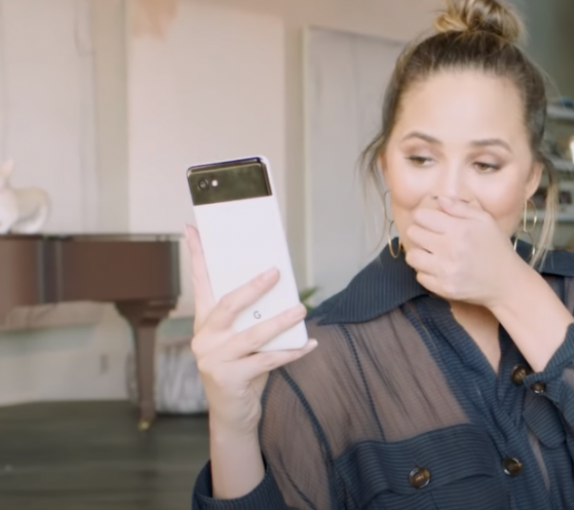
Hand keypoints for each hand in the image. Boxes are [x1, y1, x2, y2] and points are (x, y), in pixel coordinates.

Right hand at [186, 225, 316, 435]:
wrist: (232, 415)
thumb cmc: (241, 369)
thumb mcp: (241, 340)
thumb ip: (250, 319)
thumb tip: (279, 289)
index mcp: (205, 323)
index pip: (199, 283)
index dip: (196, 256)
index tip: (191, 228)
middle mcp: (204, 338)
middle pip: (227, 305)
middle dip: (252, 287)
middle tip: (275, 272)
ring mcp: (214, 359)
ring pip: (252, 334)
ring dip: (280, 321)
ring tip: (301, 309)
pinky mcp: (229, 378)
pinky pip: (268, 360)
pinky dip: (292, 352)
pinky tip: (310, 344)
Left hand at [404, 197, 522, 306]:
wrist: (506, 282)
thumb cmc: (496, 248)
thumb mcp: (485, 220)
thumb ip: (460, 208)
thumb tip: (438, 200)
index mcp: (458, 229)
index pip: (421, 216)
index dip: (423, 216)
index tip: (429, 221)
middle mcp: (449, 250)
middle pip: (413, 234)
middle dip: (420, 232)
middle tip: (430, 236)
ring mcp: (445, 271)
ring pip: (411, 256)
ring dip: (419, 253)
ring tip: (430, 253)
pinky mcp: (443, 288)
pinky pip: (420, 276)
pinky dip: (426, 272)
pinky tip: (438, 268)